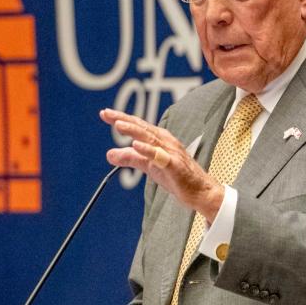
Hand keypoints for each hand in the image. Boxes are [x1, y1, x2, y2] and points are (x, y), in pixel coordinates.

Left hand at [100, 108, 223, 221]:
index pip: (138, 126)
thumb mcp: (149, 166)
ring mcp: (171, 153)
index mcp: (159, 140)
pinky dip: (149, 150)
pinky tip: (136, 146)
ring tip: (119, 125)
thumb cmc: (177, 176)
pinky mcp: (175, 166)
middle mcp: (166, 142)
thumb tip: (109, 154)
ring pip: (150, 139)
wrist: (200, 191)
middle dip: (124, 119)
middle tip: (107, 114)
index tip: (105, 113)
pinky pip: (161, 157)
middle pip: (142, 128)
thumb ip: (130, 158)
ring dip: (134, 131)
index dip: (122, 118)